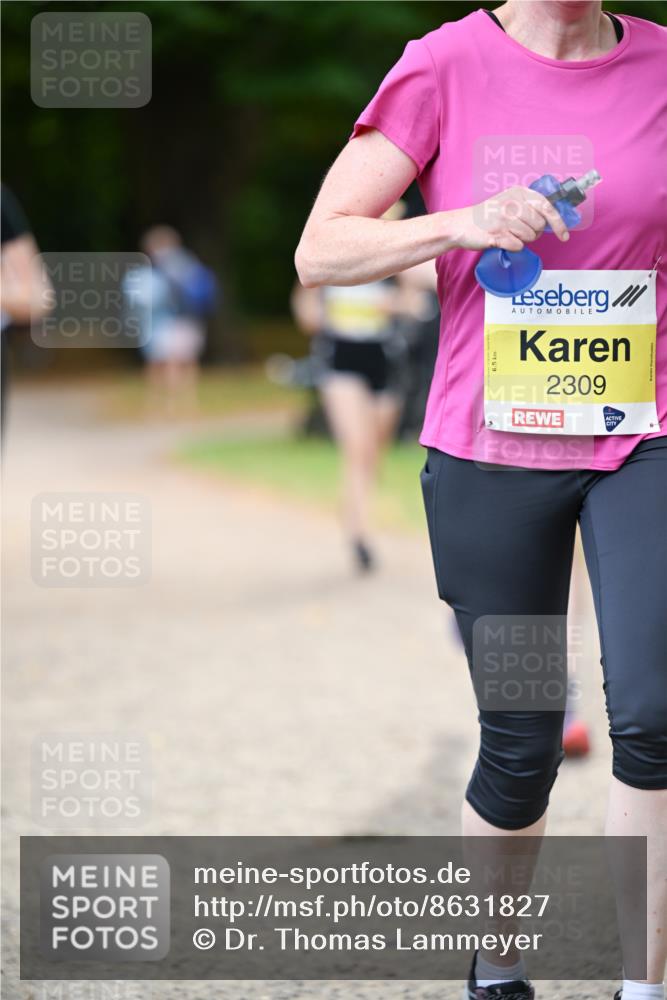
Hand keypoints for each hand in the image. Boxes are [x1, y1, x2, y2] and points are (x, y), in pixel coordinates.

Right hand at [449, 186, 569, 252]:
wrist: (461, 225)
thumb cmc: (487, 215)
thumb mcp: (509, 201)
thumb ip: (529, 206)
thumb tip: (552, 218)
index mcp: (518, 193)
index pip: (547, 206)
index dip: (558, 222)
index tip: (564, 234)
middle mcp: (512, 203)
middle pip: (539, 225)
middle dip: (534, 233)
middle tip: (520, 231)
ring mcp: (504, 219)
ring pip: (530, 237)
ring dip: (522, 240)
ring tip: (508, 233)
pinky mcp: (498, 235)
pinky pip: (518, 246)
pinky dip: (512, 246)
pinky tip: (502, 239)